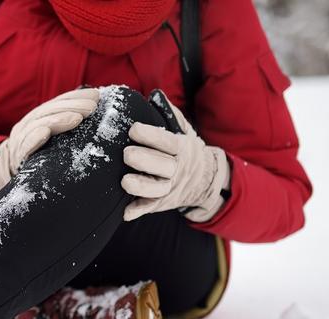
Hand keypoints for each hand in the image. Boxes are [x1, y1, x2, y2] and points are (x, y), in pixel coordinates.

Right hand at [0, 88, 99, 190]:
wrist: (11, 173)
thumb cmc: (39, 156)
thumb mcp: (53, 138)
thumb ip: (67, 126)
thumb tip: (94, 115)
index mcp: (39, 117)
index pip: (57, 103)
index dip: (75, 97)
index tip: (95, 96)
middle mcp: (29, 124)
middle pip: (49, 110)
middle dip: (72, 106)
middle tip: (91, 107)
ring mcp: (21, 139)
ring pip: (38, 124)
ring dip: (59, 119)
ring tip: (77, 118)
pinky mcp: (17, 156)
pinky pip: (25, 145)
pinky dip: (35, 138)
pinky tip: (45, 133)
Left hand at [121, 91, 229, 221]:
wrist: (204, 181)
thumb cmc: (185, 151)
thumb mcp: (184, 131)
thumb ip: (170, 115)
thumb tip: (156, 95)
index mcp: (181, 149)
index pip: (167, 142)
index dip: (151, 136)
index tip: (133, 129)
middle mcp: (177, 169)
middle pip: (163, 166)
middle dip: (145, 160)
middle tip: (126, 154)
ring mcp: (170, 188)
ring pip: (157, 190)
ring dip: (141, 187)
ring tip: (125, 182)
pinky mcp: (161, 202)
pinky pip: (150, 208)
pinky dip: (138, 211)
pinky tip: (126, 212)